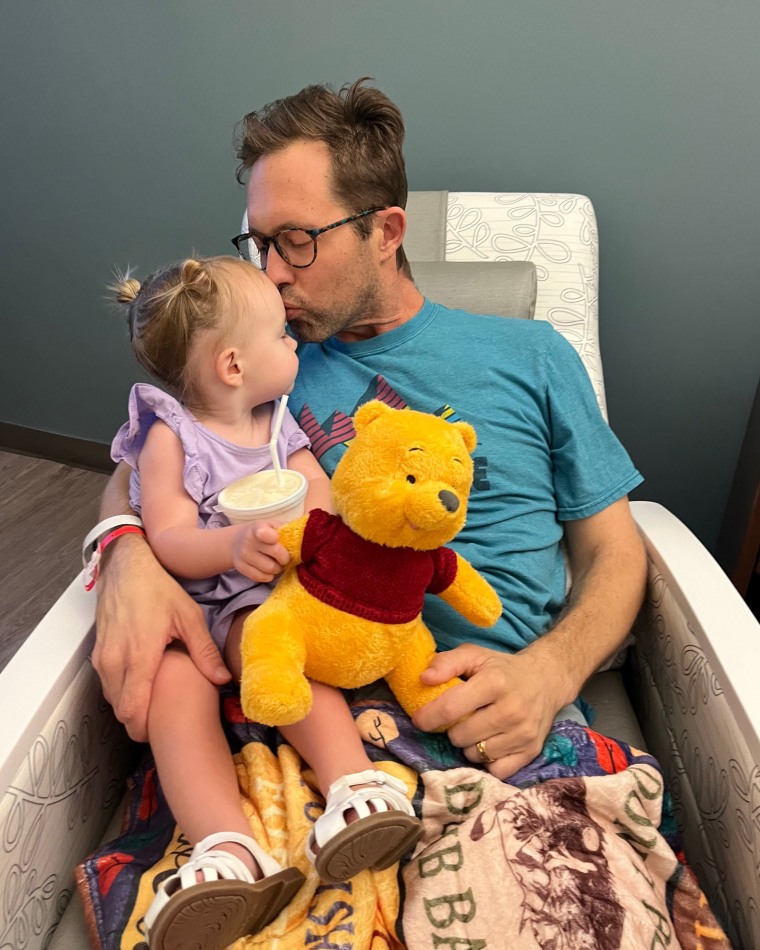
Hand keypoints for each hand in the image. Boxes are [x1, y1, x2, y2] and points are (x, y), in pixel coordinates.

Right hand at [92, 536, 229, 741]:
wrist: (126, 567)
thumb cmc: (157, 589)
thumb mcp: (189, 617)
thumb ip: (204, 651)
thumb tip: (222, 679)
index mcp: (139, 656)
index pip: (133, 710)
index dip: (145, 728)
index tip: (161, 732)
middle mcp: (115, 661)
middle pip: (121, 711)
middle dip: (139, 721)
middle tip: (162, 720)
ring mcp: (102, 657)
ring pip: (112, 699)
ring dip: (129, 706)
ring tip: (154, 704)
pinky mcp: (97, 652)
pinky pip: (107, 683)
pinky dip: (121, 691)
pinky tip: (141, 684)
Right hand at [232, 521, 290, 581]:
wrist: (237, 542)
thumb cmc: (264, 533)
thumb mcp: (273, 526)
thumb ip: (287, 529)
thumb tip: (306, 534)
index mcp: (258, 527)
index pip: (263, 533)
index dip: (272, 537)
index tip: (276, 538)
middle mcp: (248, 541)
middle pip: (275, 553)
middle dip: (285, 557)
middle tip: (285, 557)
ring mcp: (243, 555)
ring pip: (270, 569)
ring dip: (278, 568)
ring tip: (276, 563)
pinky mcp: (241, 568)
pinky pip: (262, 578)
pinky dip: (270, 576)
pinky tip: (269, 569)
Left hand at [411, 643, 567, 779]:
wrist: (546, 680)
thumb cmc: (502, 668)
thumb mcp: (475, 655)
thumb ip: (447, 662)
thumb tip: (424, 679)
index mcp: (494, 682)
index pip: (452, 707)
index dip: (429, 717)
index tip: (419, 719)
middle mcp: (511, 710)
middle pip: (460, 736)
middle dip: (452, 729)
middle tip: (460, 719)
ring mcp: (523, 734)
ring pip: (475, 755)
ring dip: (469, 745)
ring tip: (476, 730)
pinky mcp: (531, 751)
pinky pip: (495, 770)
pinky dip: (487, 761)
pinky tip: (490, 743)